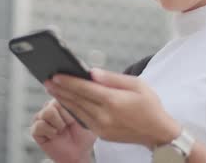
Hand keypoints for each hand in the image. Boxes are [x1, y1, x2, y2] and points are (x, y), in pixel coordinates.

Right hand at [30, 98, 96, 162]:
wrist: (78, 153)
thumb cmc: (84, 134)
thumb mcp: (86, 115)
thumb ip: (75, 103)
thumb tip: (64, 94)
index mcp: (63, 100)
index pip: (62, 93)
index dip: (70, 106)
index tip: (76, 116)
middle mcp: (50, 106)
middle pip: (54, 102)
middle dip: (66, 116)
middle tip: (69, 125)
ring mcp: (41, 117)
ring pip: (47, 112)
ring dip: (58, 124)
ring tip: (61, 130)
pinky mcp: (35, 129)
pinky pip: (39, 125)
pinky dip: (50, 132)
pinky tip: (55, 136)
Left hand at [44, 68, 181, 148]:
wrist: (158, 132)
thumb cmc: (150, 105)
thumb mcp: (137, 85)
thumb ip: (113, 78)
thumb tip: (92, 72)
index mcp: (113, 101)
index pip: (85, 89)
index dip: (68, 81)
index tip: (56, 75)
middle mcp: (105, 116)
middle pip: (77, 100)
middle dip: (60, 90)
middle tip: (47, 80)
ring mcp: (102, 127)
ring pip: (77, 111)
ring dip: (63, 100)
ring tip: (53, 89)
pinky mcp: (101, 134)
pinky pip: (83, 119)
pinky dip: (73, 109)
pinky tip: (67, 102)